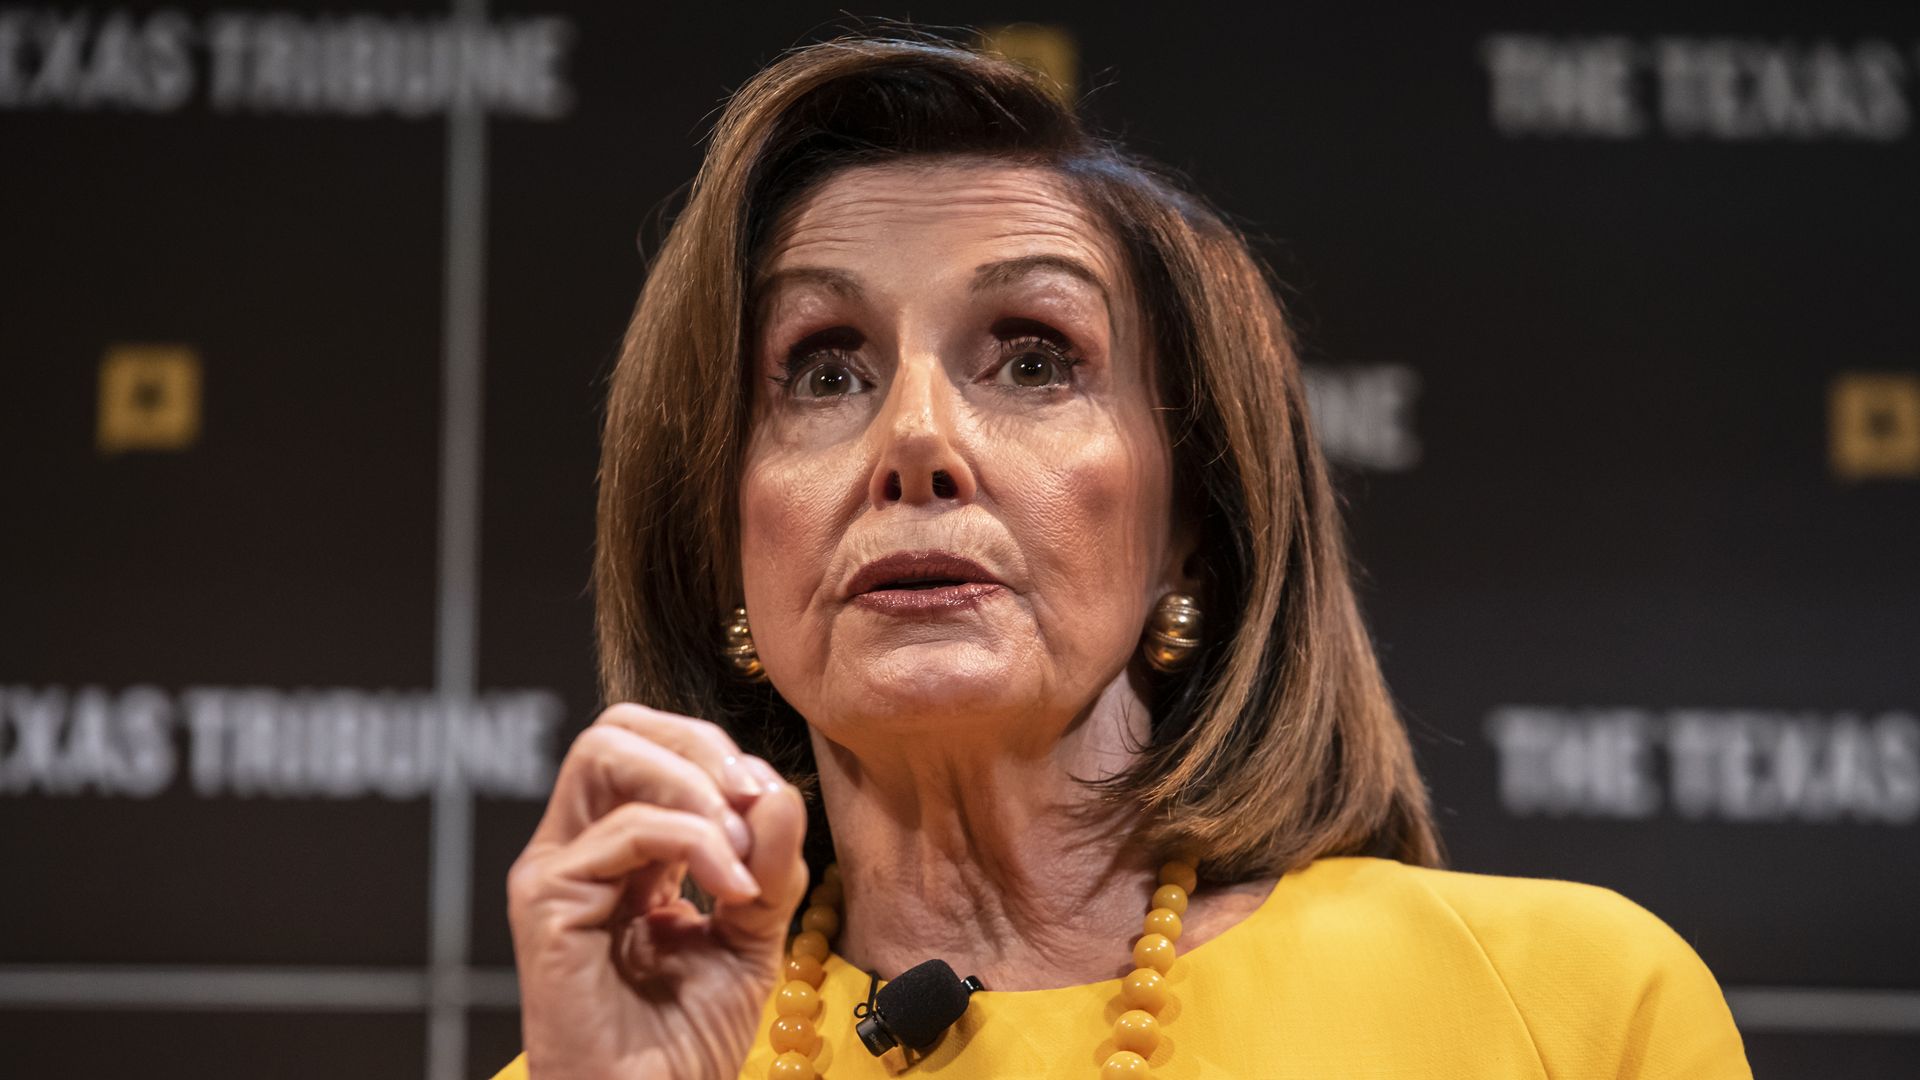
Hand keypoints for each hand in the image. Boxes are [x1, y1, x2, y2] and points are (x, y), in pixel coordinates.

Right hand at [507, 703, 808, 1078]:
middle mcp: (580, 850)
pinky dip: (696, 842)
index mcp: (624, 852)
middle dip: (698, 745)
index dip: (714, 753)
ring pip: (607, 753)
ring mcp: (557, 872)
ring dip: (696, 785)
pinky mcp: (546, 903)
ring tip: (743, 850)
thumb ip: (769, 862)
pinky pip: (624, 830)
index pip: (653, 746)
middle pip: (618, 728)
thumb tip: (777, 789)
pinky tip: (734, 892)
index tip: (770, 803)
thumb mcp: (753, 934)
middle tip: (752, 799)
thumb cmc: (687, 1042)